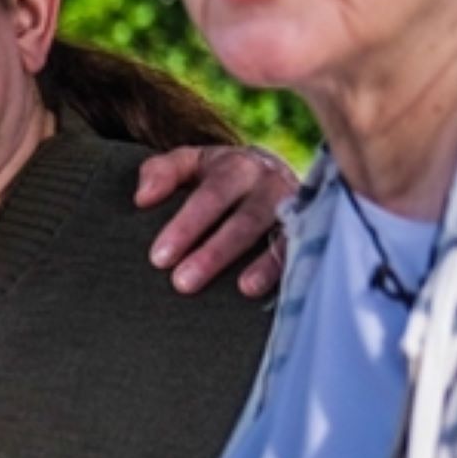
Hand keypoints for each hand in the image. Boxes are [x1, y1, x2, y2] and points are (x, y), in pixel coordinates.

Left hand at [137, 143, 296, 296]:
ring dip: (265, 264)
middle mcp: (272, 186)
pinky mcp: (314, 232)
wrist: (273, 171)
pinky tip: (281, 293)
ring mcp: (297, 210)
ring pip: (281, 236)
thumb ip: (162, 172)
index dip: (187, 225)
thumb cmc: (219, 174)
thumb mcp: (191, 163)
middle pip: (245, 219)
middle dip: (215, 252)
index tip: (159, 258)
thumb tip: (142, 198)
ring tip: (244, 288)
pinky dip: (294, 270)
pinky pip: (306, 253)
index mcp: (238, 166)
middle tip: (182, 282)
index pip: (211, 195)